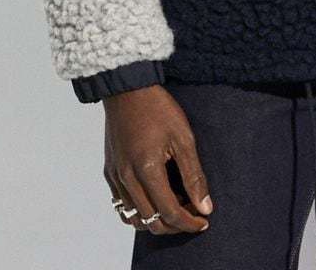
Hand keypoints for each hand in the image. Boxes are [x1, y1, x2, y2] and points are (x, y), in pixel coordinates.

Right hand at [103, 84, 211, 234]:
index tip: (204, 221)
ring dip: (157, 221)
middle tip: (194, 215)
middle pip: (151, 221)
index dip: (189, 222)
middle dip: (175, 225)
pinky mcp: (110, 171)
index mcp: (146, 170)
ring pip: (135, 218)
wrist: (127, 89)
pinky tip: (155, 201)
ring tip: (177, 209)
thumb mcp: (183, 137)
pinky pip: (122, 205)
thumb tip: (205, 206)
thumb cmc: (158, 108)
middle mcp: (126, 179)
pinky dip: (140, 212)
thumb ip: (194, 175)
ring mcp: (115, 176)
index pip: (169, 212)